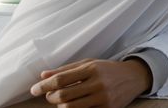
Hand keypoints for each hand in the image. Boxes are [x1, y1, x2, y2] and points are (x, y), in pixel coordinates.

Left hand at [30, 58, 151, 107]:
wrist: (134, 77)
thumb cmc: (108, 69)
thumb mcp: (89, 63)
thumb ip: (66, 69)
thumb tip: (43, 75)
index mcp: (91, 69)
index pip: (61, 79)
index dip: (44, 86)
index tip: (34, 89)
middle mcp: (97, 83)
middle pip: (63, 96)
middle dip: (51, 97)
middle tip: (49, 95)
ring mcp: (103, 97)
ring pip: (70, 107)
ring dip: (61, 105)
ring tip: (62, 100)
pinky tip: (74, 104)